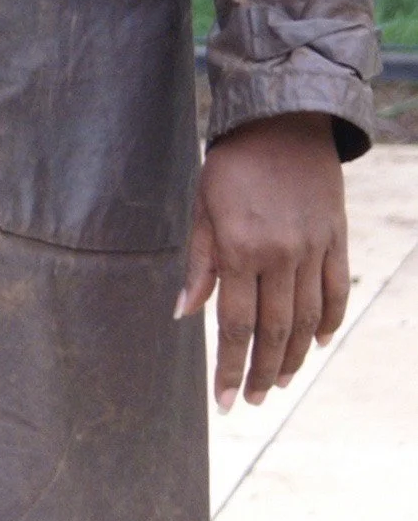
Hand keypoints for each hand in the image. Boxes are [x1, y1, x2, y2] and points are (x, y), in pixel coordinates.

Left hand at [177, 112, 348, 410]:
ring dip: (294, 358)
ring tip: (280, 383)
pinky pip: (336, 292)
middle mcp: (280, 253)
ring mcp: (312, 248)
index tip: (224, 402)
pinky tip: (317, 344)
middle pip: (274, 332)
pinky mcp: (336, 239)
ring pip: (307, 321)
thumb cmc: (232, 162)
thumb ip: (199, 263)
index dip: (229, 367)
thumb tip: (184, 314)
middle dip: (262, 374)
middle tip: (253, 401)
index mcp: (240, 246)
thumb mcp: (204, 206)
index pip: (235, 324)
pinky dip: (329, 323)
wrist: (283, 119)